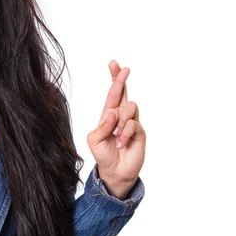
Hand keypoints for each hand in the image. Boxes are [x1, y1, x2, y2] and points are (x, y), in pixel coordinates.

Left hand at [86, 60, 145, 199]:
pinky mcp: (140, 132)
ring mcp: (131, 123)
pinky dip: (125, 133)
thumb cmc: (103, 154)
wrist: (114, 171)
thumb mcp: (95, 140)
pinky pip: (134, 124)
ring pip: (129, 108)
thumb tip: (112, 113)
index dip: (114, 78)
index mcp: (108, 114)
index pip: (112, 93)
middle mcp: (120, 115)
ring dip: (120, 121)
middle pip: (124, 92)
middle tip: (125, 69)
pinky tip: (121, 143)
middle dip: (122, 79)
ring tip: (115, 136)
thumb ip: (102, 126)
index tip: (114, 63)